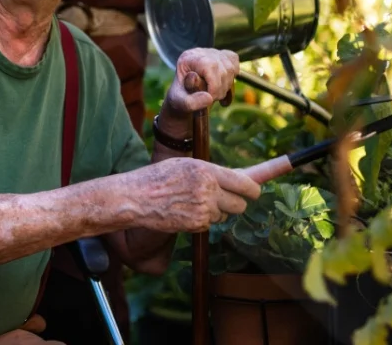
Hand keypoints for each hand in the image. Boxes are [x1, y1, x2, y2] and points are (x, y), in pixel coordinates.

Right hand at [122, 158, 260, 231]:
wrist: (136, 197)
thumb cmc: (159, 177)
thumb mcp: (185, 165)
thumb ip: (210, 172)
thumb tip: (238, 177)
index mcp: (207, 170)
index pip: (246, 183)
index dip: (253, 190)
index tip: (254, 192)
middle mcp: (208, 189)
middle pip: (241, 204)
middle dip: (234, 203)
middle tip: (222, 200)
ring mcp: (203, 209)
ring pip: (224, 215)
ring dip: (215, 212)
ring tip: (192, 202)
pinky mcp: (196, 224)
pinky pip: (209, 224)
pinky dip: (201, 221)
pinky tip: (184, 212)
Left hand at [158, 48, 238, 137]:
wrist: (184, 94)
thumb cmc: (181, 97)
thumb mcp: (180, 103)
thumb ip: (190, 103)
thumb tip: (209, 98)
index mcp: (187, 59)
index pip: (210, 66)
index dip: (214, 86)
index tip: (210, 98)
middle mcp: (200, 52)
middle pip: (223, 68)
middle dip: (221, 89)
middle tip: (212, 99)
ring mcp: (212, 52)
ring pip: (231, 68)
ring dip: (227, 86)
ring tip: (216, 95)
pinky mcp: (222, 55)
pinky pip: (234, 62)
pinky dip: (232, 77)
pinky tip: (224, 86)